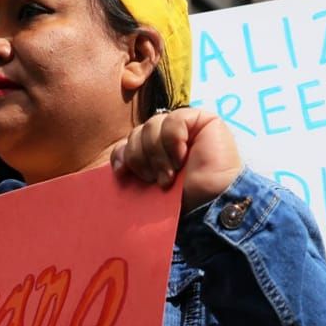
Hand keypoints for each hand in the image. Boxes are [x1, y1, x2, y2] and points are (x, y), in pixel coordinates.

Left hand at [109, 108, 242, 209]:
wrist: (208, 206)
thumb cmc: (181, 202)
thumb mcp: (149, 185)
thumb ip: (133, 168)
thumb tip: (117, 164)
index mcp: (154, 152)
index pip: (128, 141)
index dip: (122, 154)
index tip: (122, 172)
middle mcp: (168, 137)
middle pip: (138, 132)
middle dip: (141, 157)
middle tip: (155, 180)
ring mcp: (185, 127)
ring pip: (152, 125)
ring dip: (158, 154)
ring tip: (170, 175)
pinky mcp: (201, 120)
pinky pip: (174, 119)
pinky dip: (174, 140)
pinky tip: (181, 157)